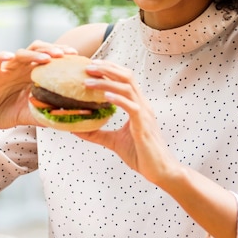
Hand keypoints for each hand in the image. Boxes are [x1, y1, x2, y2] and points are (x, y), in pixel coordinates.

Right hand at [0, 41, 77, 131]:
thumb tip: (67, 119)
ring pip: (20, 53)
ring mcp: (6, 69)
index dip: (62, 54)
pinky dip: (1, 56)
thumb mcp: (30, 114)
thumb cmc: (8, 112)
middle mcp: (21, 67)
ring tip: (47, 58)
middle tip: (65, 54)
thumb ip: (45, 113)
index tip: (76, 56)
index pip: (49, 57)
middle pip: (37, 49)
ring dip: (34, 54)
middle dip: (52, 49)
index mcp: (32, 73)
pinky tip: (10, 56)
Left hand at [74, 59, 179, 186]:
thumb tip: (76, 129)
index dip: (110, 69)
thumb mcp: (114, 142)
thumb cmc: (141, 155)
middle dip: (107, 68)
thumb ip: (97, 134)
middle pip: (127, 76)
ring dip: (107, 81)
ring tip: (89, 80)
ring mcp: (144, 114)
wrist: (160, 171)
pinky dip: (118, 99)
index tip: (92, 65)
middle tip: (88, 66)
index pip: (125, 79)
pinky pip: (131, 107)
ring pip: (127, 88)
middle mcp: (142, 105)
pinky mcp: (143, 126)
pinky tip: (104, 95)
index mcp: (138, 106)